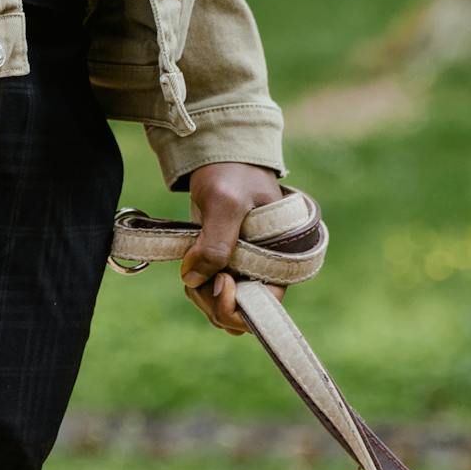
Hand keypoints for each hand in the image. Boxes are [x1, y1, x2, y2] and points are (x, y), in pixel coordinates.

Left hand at [181, 162, 284, 334]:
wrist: (220, 155)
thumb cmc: (232, 173)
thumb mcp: (225, 203)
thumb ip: (214, 243)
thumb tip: (193, 279)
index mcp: (279, 258)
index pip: (266, 306)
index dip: (240, 306)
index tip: (222, 281)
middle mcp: (264, 269)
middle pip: (241, 314)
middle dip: (214, 302)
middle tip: (197, 275)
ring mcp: (244, 270)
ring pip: (224, 308)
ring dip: (202, 296)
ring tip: (192, 266)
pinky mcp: (225, 266)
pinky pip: (212, 294)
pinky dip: (197, 287)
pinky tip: (191, 265)